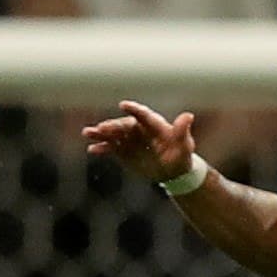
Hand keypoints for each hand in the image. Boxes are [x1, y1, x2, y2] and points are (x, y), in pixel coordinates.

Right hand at [82, 99, 196, 181]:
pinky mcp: (123, 151)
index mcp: (153, 124)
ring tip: (87, 133)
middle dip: (112, 126)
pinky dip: (102, 148)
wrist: (173, 172)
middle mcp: (139, 129)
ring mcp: (129, 139)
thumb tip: (189, 115)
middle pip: (124, 125)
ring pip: (113, 134)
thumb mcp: (184, 145)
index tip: (123, 105)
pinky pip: (110, 148)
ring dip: (100, 133)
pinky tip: (92, 149)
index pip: (142, 115)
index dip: (134, 109)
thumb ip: (182, 131)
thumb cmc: (181, 155)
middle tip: (101, 128)